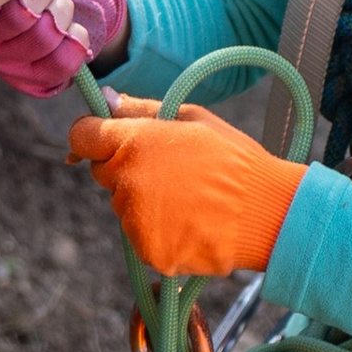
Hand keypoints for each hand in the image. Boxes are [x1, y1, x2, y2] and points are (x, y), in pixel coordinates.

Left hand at [65, 94, 303, 278]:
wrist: (268, 213)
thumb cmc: (234, 159)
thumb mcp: (193, 119)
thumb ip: (142, 109)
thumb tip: (108, 100)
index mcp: (134, 143)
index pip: (82, 136)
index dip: (91, 135)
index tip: (103, 138)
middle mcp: (126, 182)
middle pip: (104, 174)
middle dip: (126, 169)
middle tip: (170, 170)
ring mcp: (135, 221)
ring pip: (124, 207)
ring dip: (144, 203)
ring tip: (189, 199)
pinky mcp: (148, 252)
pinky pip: (141, 237)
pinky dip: (159, 232)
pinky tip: (191, 222)